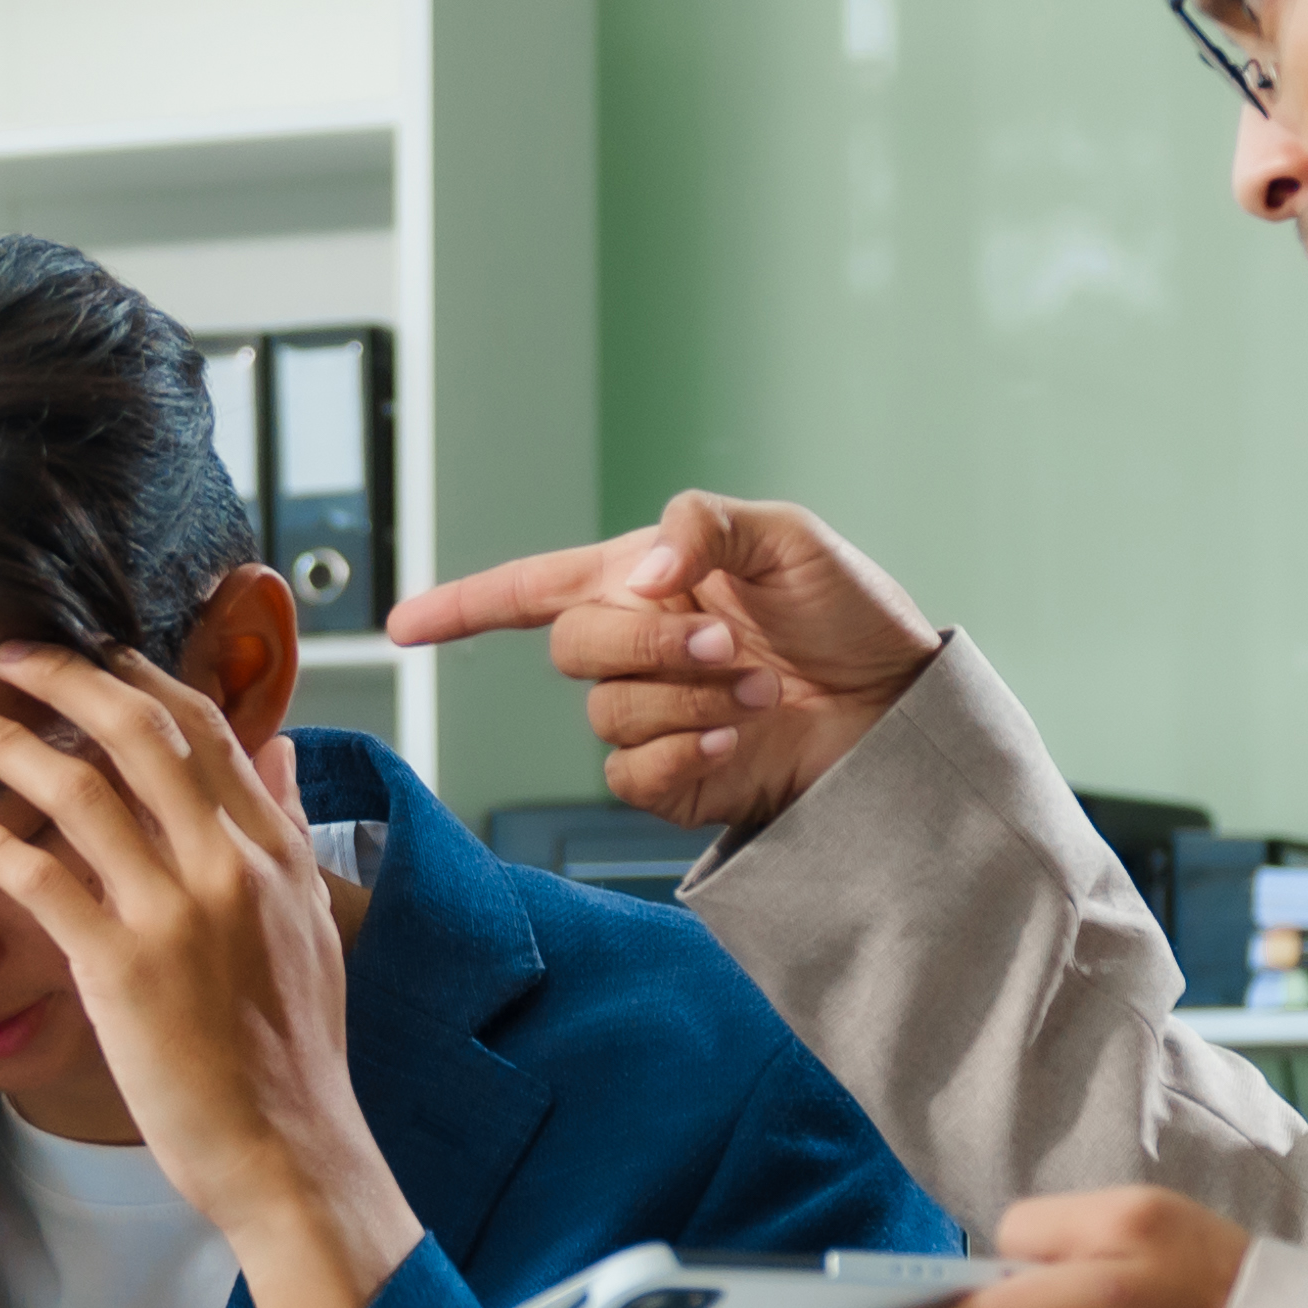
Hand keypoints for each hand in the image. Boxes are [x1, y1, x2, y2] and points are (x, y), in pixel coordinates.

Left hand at [0, 645, 427, 1307]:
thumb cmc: (294, 1051)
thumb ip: (289, 830)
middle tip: (8, 656)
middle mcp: (229, 866)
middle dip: (64, 678)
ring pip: (80, 792)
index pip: (205, 731)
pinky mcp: (122, 968)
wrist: (291, 1150)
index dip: (140, 678)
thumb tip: (280, 750)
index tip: (93, 651)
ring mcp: (175, 914)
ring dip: (8, 742)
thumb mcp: (313, 923)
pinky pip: (42, 880)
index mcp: (273, 852)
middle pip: (138, 734)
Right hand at [390, 490, 947, 829]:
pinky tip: (734, 736)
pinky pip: (630, 773)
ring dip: (684, 697)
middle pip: (572, 648)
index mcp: (645, 583)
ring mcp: (655, 720)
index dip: (461, 606)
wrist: (905, 712)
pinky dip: (681, 752)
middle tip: (730, 642)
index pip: (529, 591)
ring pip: (604, 713)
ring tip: (760, 687)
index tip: (403, 626)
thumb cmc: (855, 617)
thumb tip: (639, 575)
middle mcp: (638, 651)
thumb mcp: (788, 536)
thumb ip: (700, 526)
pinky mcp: (678, 782)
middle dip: (649, 643)